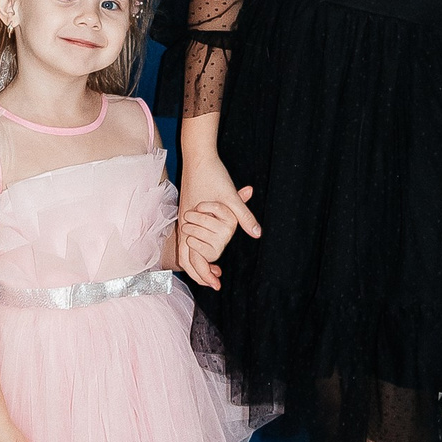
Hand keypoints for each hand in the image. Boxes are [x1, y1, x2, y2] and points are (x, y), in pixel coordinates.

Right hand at [176, 143, 259, 291]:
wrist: (198, 156)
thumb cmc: (214, 175)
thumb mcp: (231, 197)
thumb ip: (244, 215)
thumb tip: (257, 233)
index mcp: (192, 223)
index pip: (193, 259)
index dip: (204, 274)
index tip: (217, 285)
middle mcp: (184, 223)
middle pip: (185, 259)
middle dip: (200, 273)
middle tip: (216, 283)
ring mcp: (183, 218)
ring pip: (185, 249)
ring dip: (198, 261)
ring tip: (214, 269)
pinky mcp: (186, 212)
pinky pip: (188, 238)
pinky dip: (197, 248)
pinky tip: (208, 247)